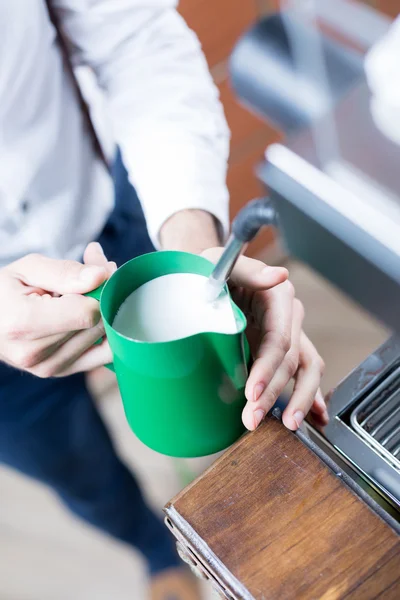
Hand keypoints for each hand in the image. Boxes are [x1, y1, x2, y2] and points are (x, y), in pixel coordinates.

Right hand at [0, 243, 114, 376]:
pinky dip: (105, 334)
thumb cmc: (4, 291)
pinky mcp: (60, 372)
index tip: (94, 273)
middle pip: (96, 324)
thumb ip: (64, 272)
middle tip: (93, 277)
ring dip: (104, 313)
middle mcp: (35, 353)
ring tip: (84, 296)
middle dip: (104, 297)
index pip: (87, 313)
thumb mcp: (26, 269)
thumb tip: (101, 275)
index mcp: (23, 323)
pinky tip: (91, 316)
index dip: (98, 288)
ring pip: (103, 339)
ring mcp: (48, 368)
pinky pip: (102, 355)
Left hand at [202, 249, 327, 431]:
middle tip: (252, 418)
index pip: (278, 339)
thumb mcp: (221, 264)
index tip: (250, 392)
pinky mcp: (282, 348)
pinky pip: (304, 372)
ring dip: (298, 400)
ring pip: (306, 370)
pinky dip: (310, 394)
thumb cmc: (209, 271)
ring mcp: (288, 333)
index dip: (267, 368)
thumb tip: (278, 276)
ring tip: (288, 424)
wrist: (206, 278)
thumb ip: (247, 270)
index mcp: (277, 296)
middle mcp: (289, 316)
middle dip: (273, 393)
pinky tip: (313, 416)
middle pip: (290, 361)